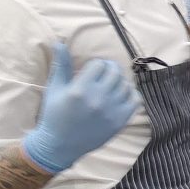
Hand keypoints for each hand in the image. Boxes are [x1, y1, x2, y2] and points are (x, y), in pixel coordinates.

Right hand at [22, 43, 140, 173]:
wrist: (60, 146)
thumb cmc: (54, 114)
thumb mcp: (55, 88)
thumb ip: (62, 65)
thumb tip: (59, 42)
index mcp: (80, 90)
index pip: (99, 64)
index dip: (95, 65)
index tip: (91, 71)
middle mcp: (98, 100)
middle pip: (115, 72)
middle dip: (109, 69)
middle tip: (103, 74)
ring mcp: (111, 111)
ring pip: (125, 85)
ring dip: (119, 81)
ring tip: (110, 85)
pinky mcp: (120, 122)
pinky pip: (135, 100)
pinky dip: (130, 94)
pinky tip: (120, 95)